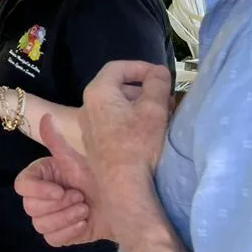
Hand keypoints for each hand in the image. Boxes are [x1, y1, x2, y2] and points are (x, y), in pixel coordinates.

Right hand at [16, 115, 106, 245]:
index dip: (39, 190)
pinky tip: (84, 223)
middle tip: (80, 197)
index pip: (22, 186)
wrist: (123, 202)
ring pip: (41, 225)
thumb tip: (46, 116)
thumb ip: (57, 140)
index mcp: (41, 177)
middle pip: (30, 208)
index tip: (61, 190)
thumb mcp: (77, 159)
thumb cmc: (100, 177)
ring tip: (85, 209)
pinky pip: (52, 239)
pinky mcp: (60, 235)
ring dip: (65, 218)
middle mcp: (41, 198)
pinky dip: (69, 232)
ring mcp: (49, 218)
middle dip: (58, 205)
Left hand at [81, 61, 172, 193]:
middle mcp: (86, 107)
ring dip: (139, 106)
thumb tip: (157, 72)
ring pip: (116, 107)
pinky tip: (148, 133)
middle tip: (164, 98)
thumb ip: (157, 83)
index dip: (140, 67)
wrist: (122, 184)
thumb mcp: (154, 107)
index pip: (117, 67)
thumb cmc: (138, 142)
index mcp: (98, 92)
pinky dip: (130, 121)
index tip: (160, 75)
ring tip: (160, 116)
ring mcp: (88, 127)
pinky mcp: (94, 144)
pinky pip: (113, 123)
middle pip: (117, 87)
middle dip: (143, 89)